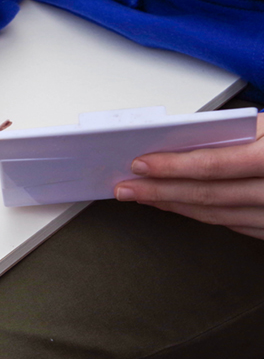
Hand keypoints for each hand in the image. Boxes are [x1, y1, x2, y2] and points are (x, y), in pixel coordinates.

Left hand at [114, 113, 263, 239]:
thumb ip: (233, 134)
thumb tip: (179, 141)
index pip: (214, 166)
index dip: (172, 167)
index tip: (139, 164)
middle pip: (209, 196)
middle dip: (160, 191)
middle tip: (126, 187)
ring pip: (217, 215)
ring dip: (173, 206)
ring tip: (142, 196)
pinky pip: (233, 224)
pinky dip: (200, 214)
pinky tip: (176, 205)